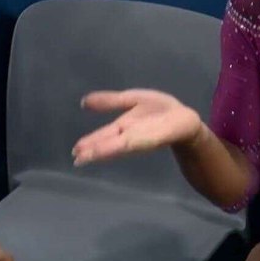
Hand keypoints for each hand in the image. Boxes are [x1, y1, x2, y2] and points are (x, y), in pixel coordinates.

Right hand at [73, 89, 204, 164]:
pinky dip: (132, 142)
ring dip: (108, 151)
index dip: (90, 143)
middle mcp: (131, 136)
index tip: (75, 152)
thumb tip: (84, 101)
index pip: (104, 136)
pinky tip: (122, 144)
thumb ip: (110, 102)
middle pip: (110, 144)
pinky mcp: (159, 137)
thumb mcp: (131, 100)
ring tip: (91, 156)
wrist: (184, 118)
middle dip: (96, 151)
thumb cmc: (158, 111)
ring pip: (123, 145)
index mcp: (123, 127)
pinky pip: (144, 139)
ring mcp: (145, 138)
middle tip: (77, 160)